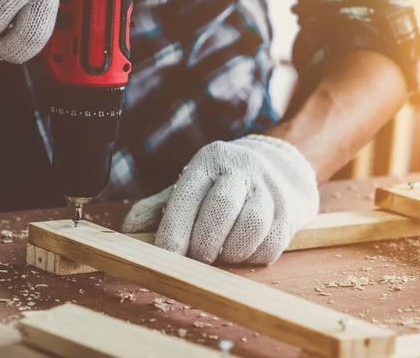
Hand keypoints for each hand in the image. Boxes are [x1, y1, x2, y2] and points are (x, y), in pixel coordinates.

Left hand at [122, 135, 319, 264]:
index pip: (188, 195)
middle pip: (222, 208)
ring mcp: (270, 189)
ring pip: (251, 227)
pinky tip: (241, 252)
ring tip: (220, 254)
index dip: (174, 230)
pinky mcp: (291, 211)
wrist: (280, 165)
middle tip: (196, 258)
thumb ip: (158, 206)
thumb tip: (129, 229)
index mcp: (209, 161)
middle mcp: (241, 169)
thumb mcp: (190, 185)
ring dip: (230, 252)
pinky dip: (252, 257)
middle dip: (204, 242)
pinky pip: (272, 244)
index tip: (166, 256)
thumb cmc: (223, 183)